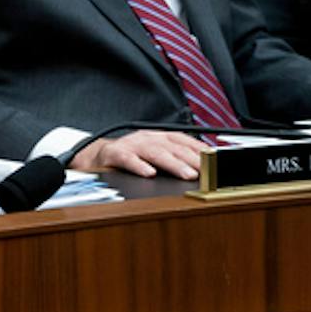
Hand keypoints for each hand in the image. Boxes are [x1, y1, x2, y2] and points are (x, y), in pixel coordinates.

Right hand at [68, 129, 205, 178]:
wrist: (95, 156)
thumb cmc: (129, 157)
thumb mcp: (153, 155)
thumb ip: (174, 158)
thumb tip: (202, 168)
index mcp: (158, 137)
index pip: (183, 140)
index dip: (199, 149)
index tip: (215, 160)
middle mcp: (146, 137)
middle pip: (173, 147)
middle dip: (192, 159)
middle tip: (206, 171)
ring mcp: (130, 145)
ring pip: (154, 152)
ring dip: (173, 163)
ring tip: (187, 174)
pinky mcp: (113, 154)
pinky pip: (127, 159)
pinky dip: (138, 165)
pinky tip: (148, 173)